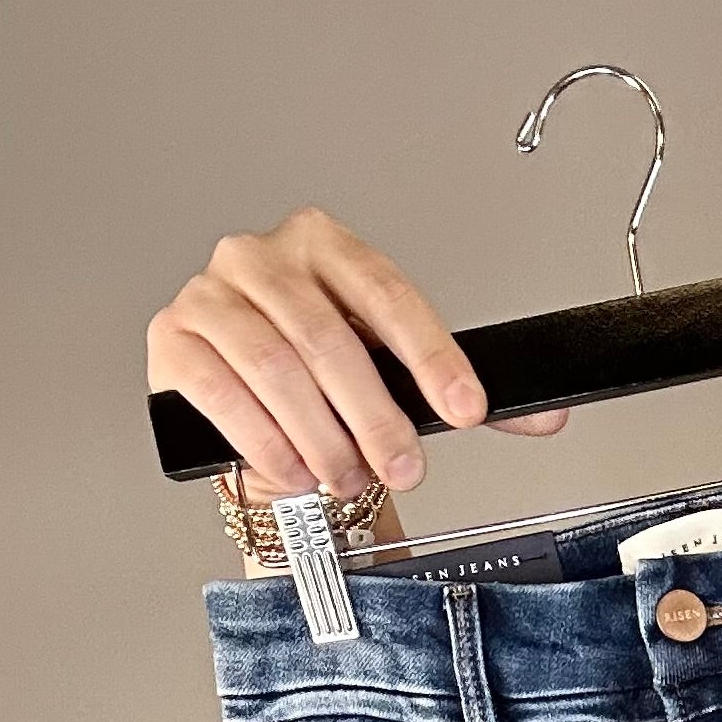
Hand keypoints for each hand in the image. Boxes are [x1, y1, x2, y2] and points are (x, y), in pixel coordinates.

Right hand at [146, 205, 570, 503]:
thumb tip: (548, 415)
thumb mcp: (396, 380)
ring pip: (277, 367)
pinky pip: (224, 392)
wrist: (255, 412)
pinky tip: (296, 469)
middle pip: (329, 338)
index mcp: (324, 246)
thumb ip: (461, 394)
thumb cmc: (325, 385)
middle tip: (404, 466)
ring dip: (322, 437)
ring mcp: (210, 294)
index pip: (387, 293)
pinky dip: (267, 442)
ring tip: (346, 475)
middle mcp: (260, 257)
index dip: (431, 357)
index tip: (466, 409)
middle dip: (376, 416)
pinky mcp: (174, 340)